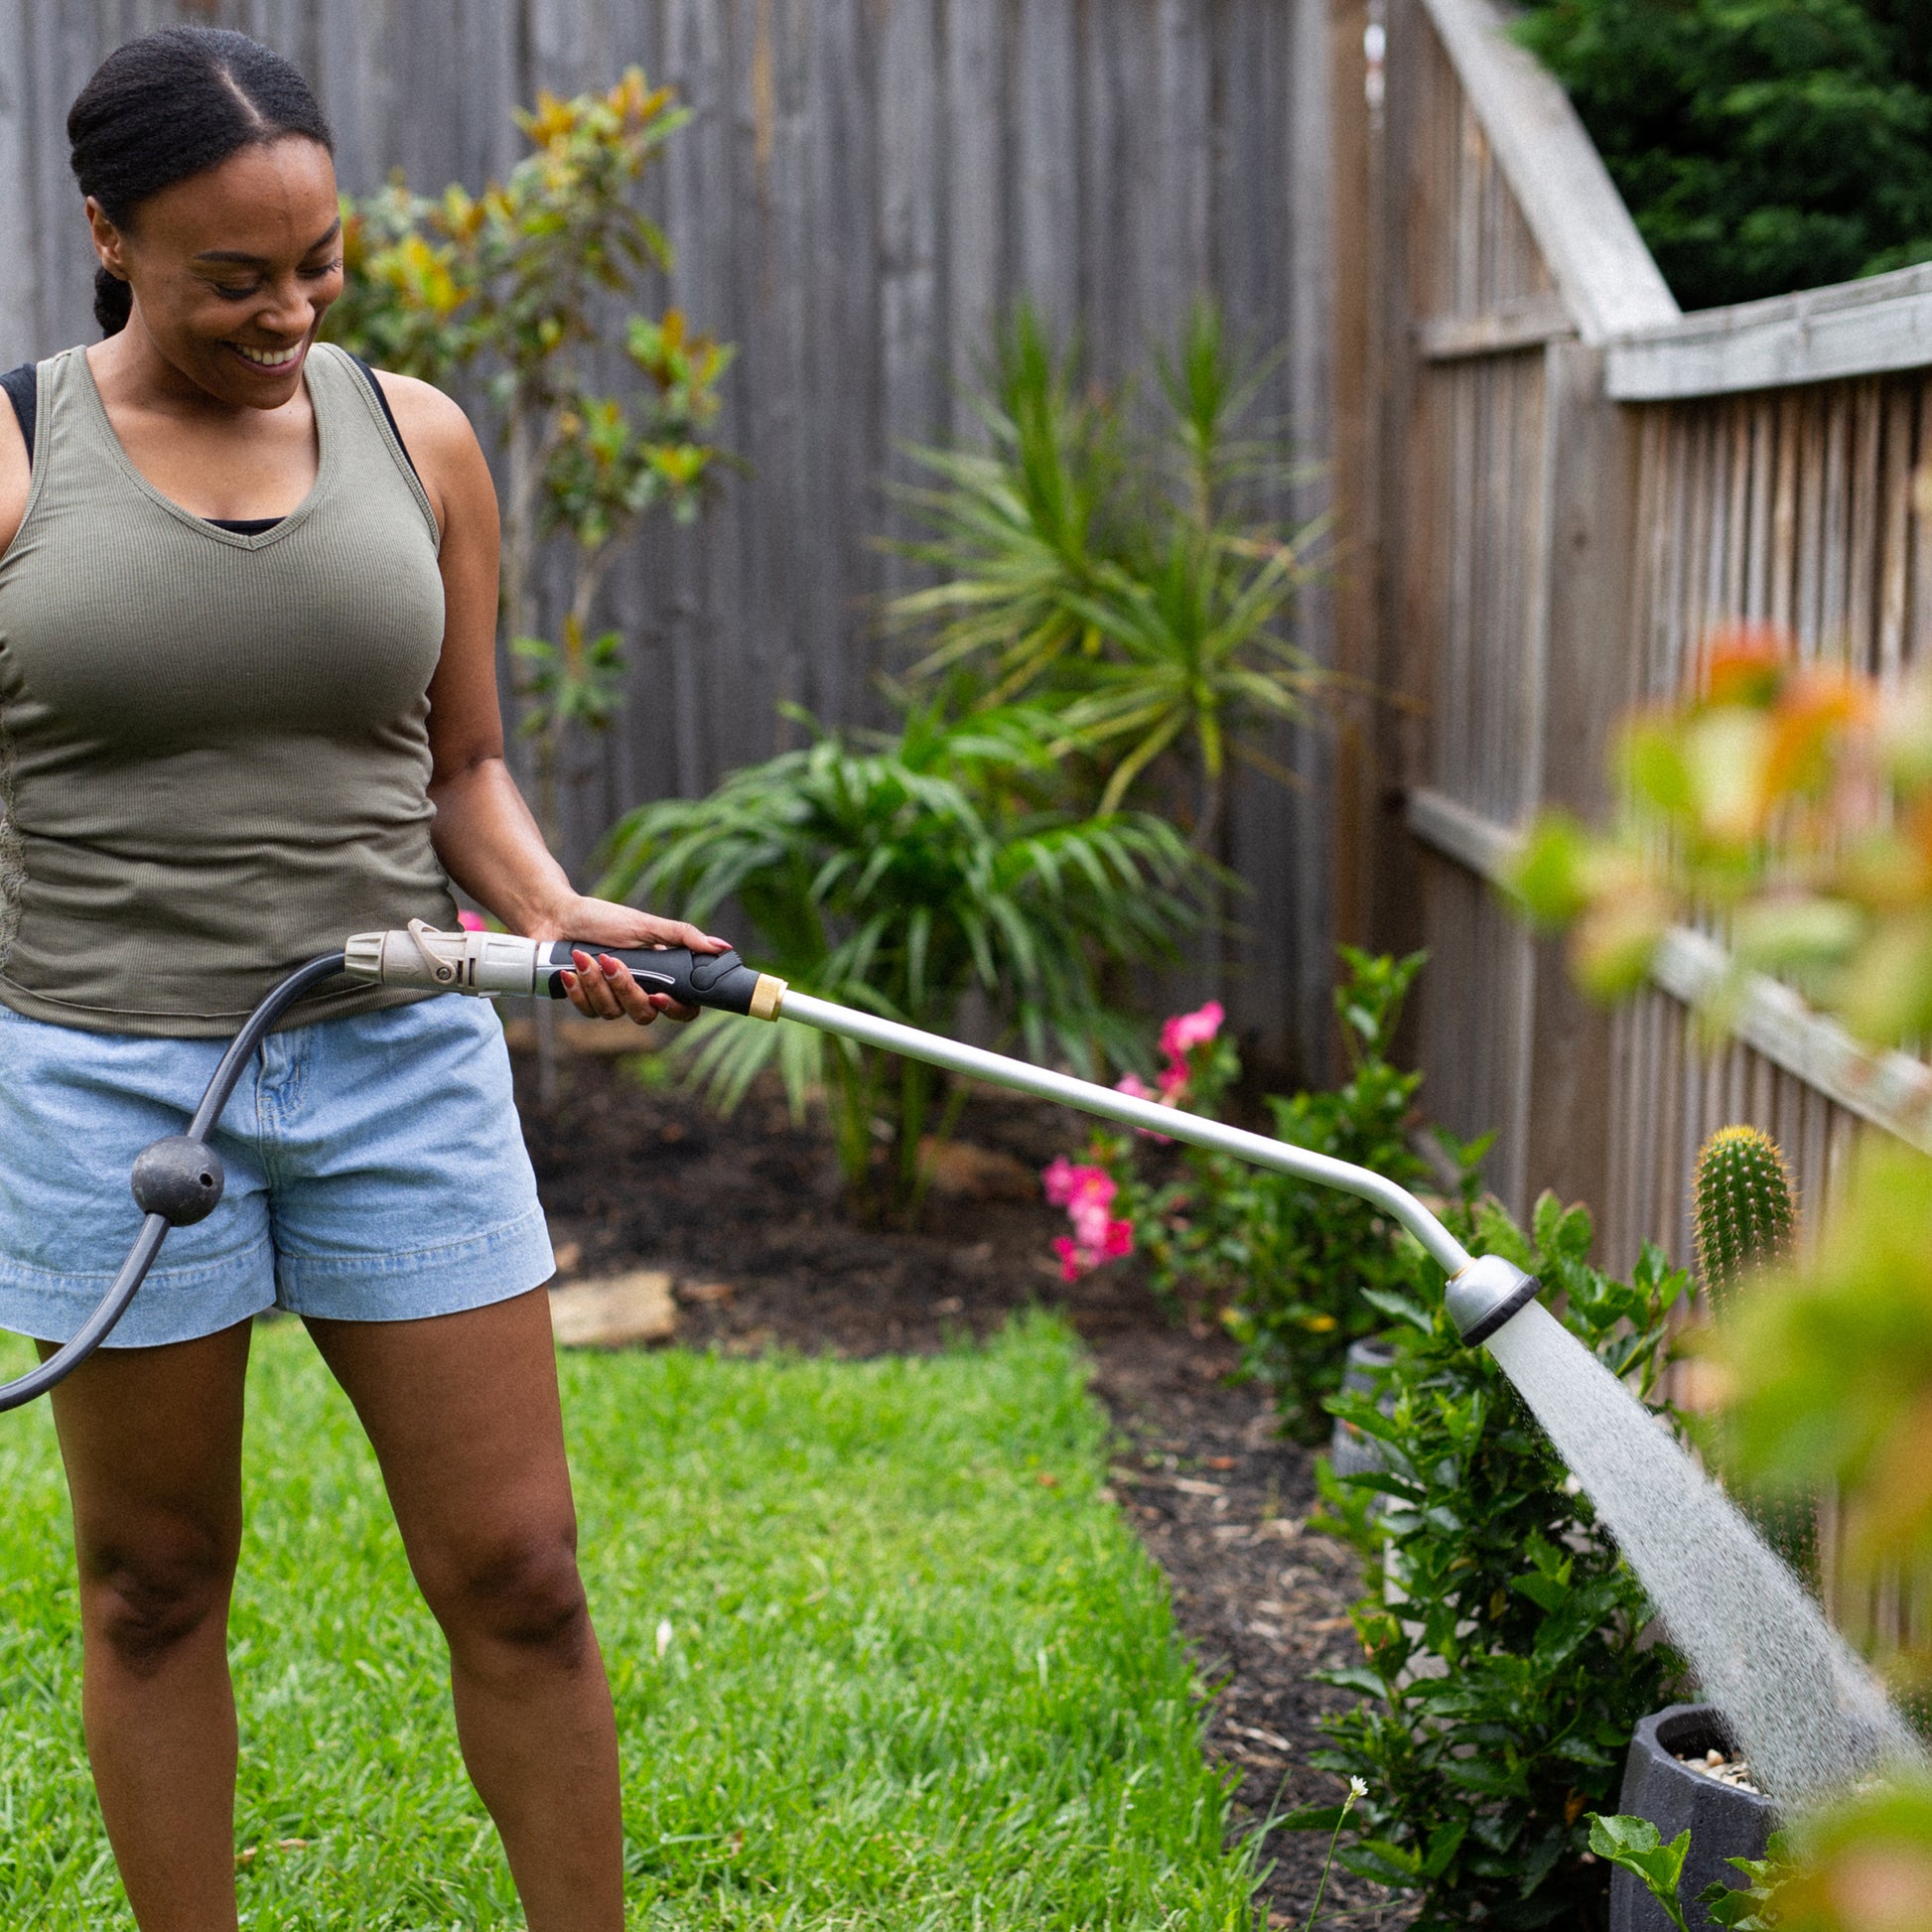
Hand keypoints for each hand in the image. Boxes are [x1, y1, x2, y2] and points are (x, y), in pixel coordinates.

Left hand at [529, 895, 731, 1025]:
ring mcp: (611, 1000)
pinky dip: (579, 990)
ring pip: (614, 1013)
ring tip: (585, 957)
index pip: (683, 1008)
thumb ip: (683, 937)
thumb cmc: (602, 918)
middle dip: (626, 990)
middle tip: (612, 963)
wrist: (556, 917)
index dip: (676, 1010)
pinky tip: (571, 970)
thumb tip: (723, 947)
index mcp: (660, 975)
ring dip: (597, 984)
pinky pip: (588, 1011)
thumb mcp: (645, 924)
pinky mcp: (586, 1002)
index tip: (660, 996)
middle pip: (645, 1016)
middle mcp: (638, 992)